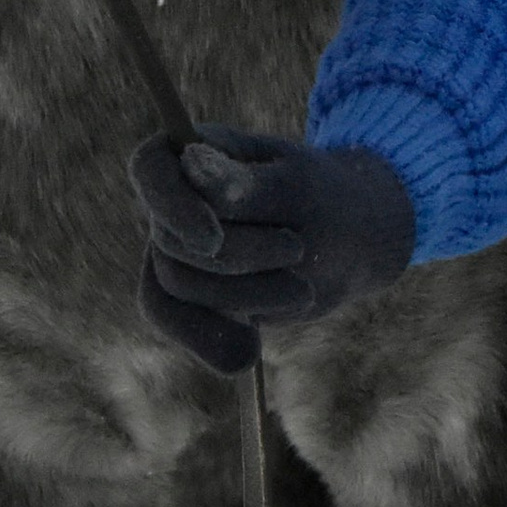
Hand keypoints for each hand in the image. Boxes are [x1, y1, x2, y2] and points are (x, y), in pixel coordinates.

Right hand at [131, 127, 415, 373]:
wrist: (356, 246)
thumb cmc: (331, 202)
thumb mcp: (301, 190)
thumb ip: (245, 183)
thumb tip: (190, 160)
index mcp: (200, 151)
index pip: (150, 167)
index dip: (170, 205)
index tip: (212, 238)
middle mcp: (181, 199)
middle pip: (171, 239)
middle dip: (237, 256)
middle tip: (298, 250)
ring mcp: (183, 248)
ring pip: (177, 284)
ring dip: (240, 296)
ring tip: (302, 292)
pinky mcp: (196, 293)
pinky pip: (180, 321)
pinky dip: (212, 339)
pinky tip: (246, 354)